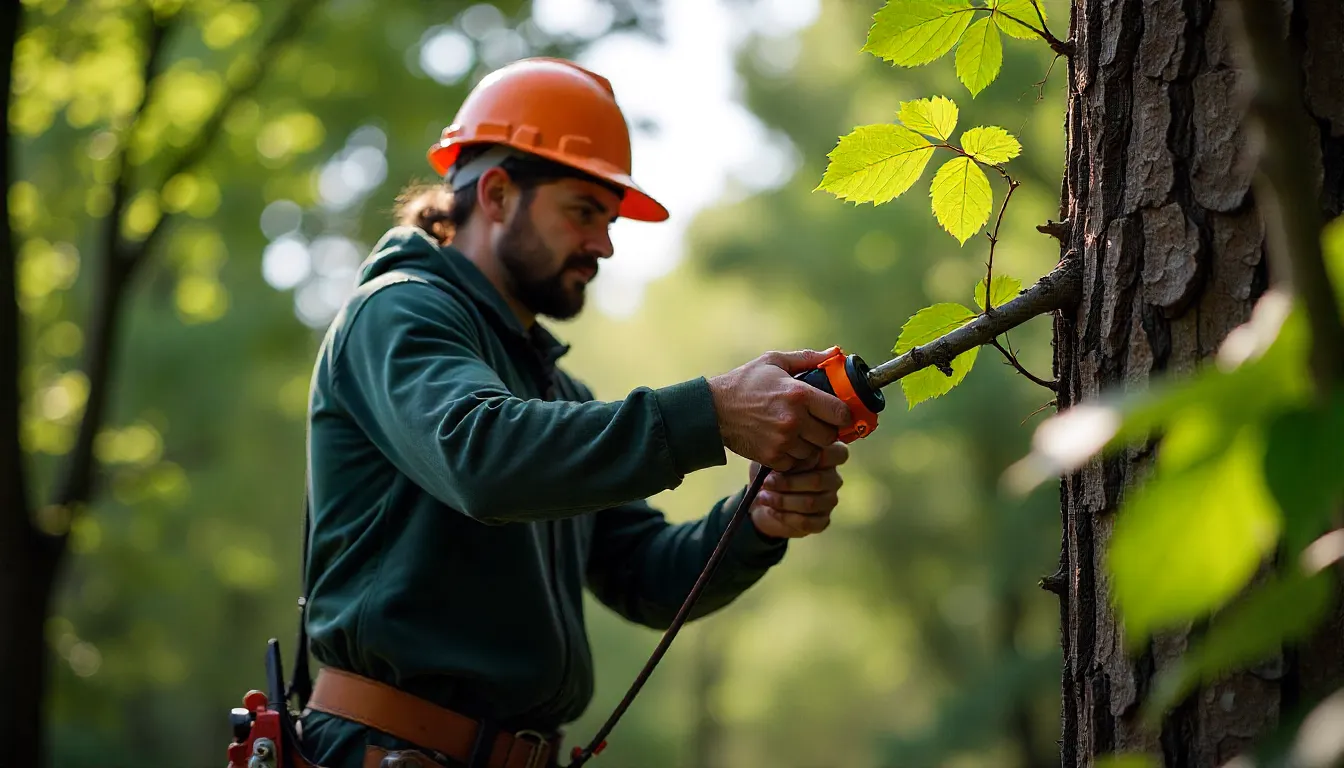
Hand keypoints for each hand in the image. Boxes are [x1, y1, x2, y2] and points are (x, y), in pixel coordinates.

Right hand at [707, 348, 851, 471]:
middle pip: (830, 436)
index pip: (840, 413)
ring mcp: (783, 441)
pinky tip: (785, 443)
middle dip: (827, 430)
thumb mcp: (774, 362)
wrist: (713, 410)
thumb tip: (834, 354)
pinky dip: (794, 456)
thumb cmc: (745, 383)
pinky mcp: (772, 457)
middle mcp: (794, 419)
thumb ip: (807, 358)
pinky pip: (796, 463)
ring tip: (798, 433)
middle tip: (817, 423)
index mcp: (799, 394)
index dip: (843, 414)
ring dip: (810, 444)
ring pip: (814, 452)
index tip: (838, 413)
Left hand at [748, 441, 848, 538]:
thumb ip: (784, 455)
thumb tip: (786, 461)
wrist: (764, 500)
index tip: (790, 458)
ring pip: (810, 503)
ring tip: (764, 497)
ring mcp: (830, 501)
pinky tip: (772, 510)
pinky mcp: (822, 522)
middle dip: (788, 482)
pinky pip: (806, 522)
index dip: (817, 455)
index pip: (839, 453)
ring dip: (783, 501)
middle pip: (818, 480)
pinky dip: (785, 516)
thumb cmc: (770, 473)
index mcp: (827, 457)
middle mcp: (833, 479)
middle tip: (767, 482)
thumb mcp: (774, 459)